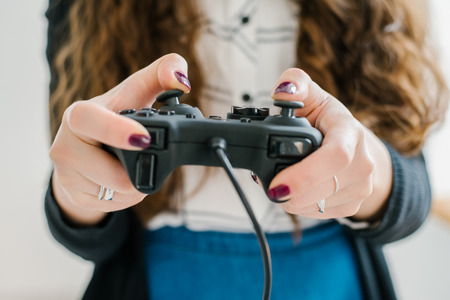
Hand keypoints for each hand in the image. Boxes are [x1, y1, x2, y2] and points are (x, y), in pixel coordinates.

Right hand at [49, 53, 190, 225]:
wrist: (86, 148)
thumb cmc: (116, 115)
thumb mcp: (137, 90)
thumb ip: (163, 72)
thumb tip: (182, 80)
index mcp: (79, 115)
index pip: (90, 121)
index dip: (116, 131)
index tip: (144, 139)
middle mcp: (65, 144)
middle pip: (113, 174)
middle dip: (138, 171)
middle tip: (145, 155)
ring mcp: (66, 174)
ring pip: (116, 192)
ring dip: (135, 184)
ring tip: (130, 164)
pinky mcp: (74, 195)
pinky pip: (113, 205)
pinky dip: (127, 196)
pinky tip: (121, 180)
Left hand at [267, 68, 392, 221]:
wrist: (353, 144)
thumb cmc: (327, 120)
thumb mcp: (312, 96)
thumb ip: (295, 85)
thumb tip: (282, 90)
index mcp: (349, 132)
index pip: (336, 157)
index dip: (305, 175)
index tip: (276, 184)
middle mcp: (362, 162)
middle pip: (325, 188)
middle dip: (290, 193)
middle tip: (268, 186)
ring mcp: (361, 187)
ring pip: (319, 205)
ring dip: (291, 200)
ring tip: (279, 184)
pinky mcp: (353, 205)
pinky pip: (320, 214)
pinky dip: (300, 207)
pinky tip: (294, 192)